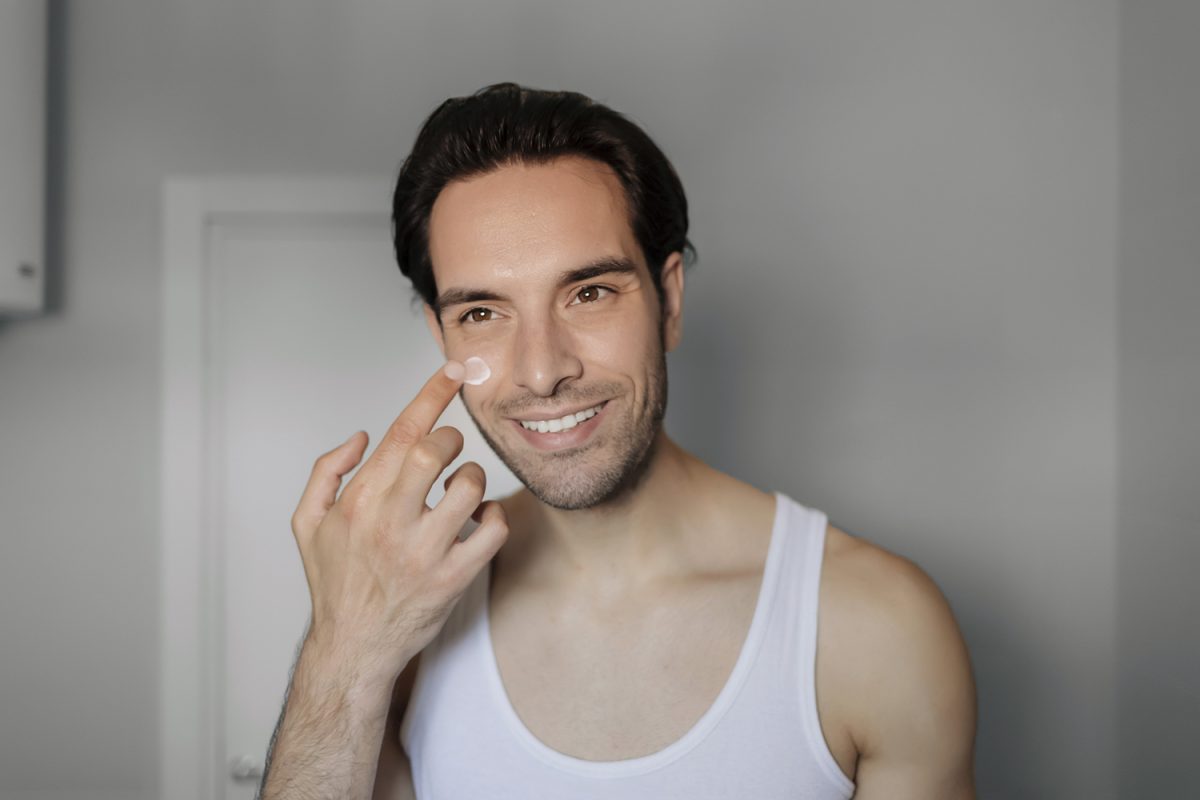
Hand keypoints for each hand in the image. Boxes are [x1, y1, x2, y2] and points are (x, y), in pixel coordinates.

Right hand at [289, 361, 508, 682]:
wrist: (353, 649)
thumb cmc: (334, 582)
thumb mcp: (307, 523)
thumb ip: (326, 471)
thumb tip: (363, 436)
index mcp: (359, 502)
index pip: (400, 433)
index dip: (430, 395)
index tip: (452, 371)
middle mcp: (390, 523)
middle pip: (434, 451)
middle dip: (450, 438)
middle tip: (448, 450)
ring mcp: (424, 553)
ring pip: (470, 487)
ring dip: (472, 478)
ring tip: (457, 490)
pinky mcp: (453, 579)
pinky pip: (492, 531)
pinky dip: (493, 518)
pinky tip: (477, 521)